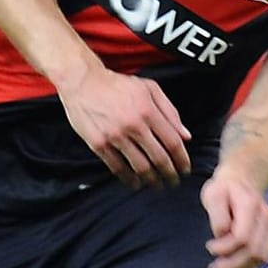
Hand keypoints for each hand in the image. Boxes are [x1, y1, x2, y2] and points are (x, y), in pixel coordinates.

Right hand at [56, 66, 191, 188]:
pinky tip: (136, 182)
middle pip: (159, 159)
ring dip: (152, 180)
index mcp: (148, 110)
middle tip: (174, 181)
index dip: (182, 160)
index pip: (173, 142)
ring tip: (157, 185)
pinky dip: (129, 179)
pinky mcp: (99, 144)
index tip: (185, 169)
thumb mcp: (149, 88)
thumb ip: (170, 111)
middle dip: (170, 174)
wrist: (82, 82)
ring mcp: (115, 136)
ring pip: (140, 167)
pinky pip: (117, 168)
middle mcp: (133, 125)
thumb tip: (185, 135)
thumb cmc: (116, 84)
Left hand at [200, 167, 267, 267]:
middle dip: (233, 266)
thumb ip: (216, 214)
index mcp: (250, 205)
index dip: (225, 248)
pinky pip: (265, 258)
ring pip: (262, 259)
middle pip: (254, 252)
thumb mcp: (212, 194)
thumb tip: (222, 234)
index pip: (242, 237)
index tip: (209, 247)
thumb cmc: (224, 189)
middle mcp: (267, 217)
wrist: (243, 180)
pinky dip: (249, 267)